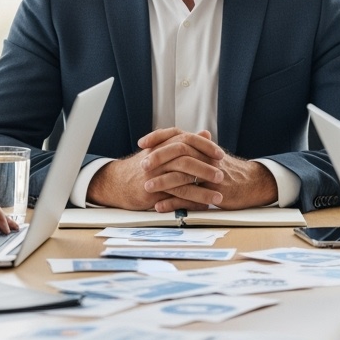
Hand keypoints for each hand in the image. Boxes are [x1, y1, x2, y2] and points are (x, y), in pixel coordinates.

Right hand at [87, 128, 224, 209]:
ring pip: (182, 180)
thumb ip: (185, 142)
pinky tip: (203, 206)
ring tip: (218, 196)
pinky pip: (175, 197)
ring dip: (202, 189)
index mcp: (163, 145)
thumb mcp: (163, 151)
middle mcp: (158, 157)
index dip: (205, 147)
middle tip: (222, 175)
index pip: (187, 140)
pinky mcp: (152, 192)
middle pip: (185, 158)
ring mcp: (155, 174)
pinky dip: (191, 202)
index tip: (220, 154)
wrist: (117, 182)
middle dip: (206, 168)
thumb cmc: (144, 167)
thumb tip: (206, 133)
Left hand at [140, 129, 278, 211]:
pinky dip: (174, 203)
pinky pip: (190, 198)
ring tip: (146, 187)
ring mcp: (210, 174)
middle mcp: (206, 157)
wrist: (252, 183)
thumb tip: (172, 139)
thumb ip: (193, 147)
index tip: (142, 143)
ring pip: (183, 176)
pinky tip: (160, 206)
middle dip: (158, 157)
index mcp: (203, 146)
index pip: (178, 134)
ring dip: (162, 181)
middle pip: (179, 151)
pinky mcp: (214, 193)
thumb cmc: (228, 170)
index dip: (159, 137)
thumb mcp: (210, 155)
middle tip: (142, 164)